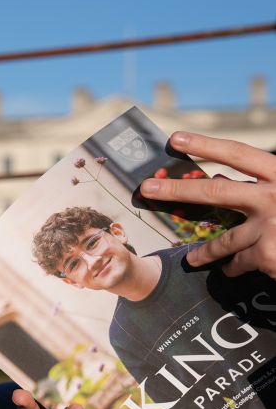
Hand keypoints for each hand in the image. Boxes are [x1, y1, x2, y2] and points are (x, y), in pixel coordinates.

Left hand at [140, 132, 275, 277]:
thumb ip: (261, 186)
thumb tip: (218, 181)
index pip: (238, 153)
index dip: (205, 144)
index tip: (174, 138)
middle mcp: (274, 196)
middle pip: (214, 193)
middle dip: (176, 192)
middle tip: (146, 190)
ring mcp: (270, 225)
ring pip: (222, 239)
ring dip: (204, 252)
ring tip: (192, 259)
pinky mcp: (267, 254)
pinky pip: (237, 261)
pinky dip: (233, 267)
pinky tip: (231, 271)